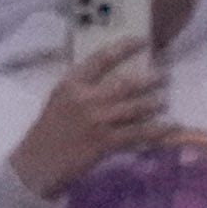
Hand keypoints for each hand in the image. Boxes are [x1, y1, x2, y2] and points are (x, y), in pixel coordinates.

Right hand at [6, 34, 166, 196]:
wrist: (35, 167)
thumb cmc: (48, 132)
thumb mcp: (59, 100)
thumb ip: (82, 87)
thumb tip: (113, 76)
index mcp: (71, 84)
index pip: (102, 58)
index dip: (125, 47)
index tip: (143, 41)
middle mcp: (86, 99)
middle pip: (127, 83)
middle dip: (151, 78)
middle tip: (164, 75)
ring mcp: (97, 121)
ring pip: (137, 107)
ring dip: (156, 103)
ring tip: (164, 100)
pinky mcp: (105, 143)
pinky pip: (138, 133)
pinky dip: (157, 130)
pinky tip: (171, 126)